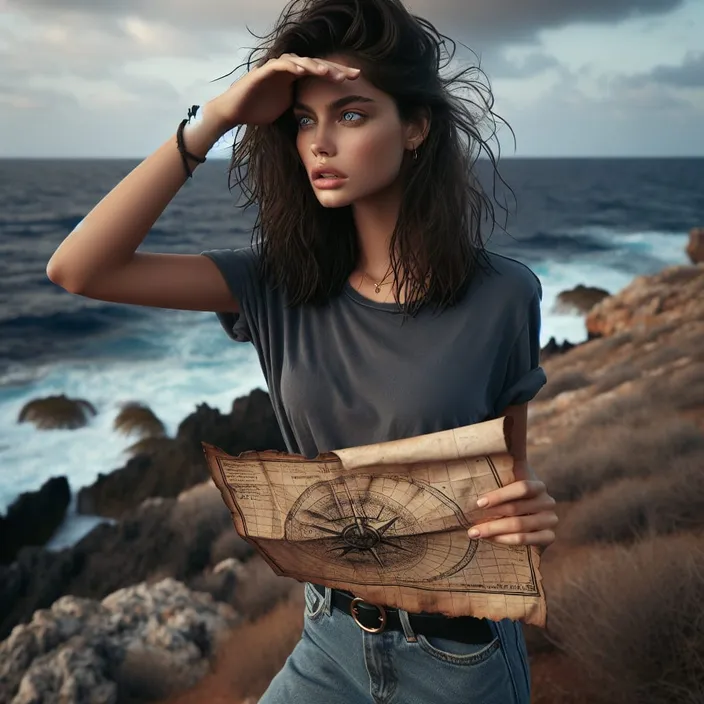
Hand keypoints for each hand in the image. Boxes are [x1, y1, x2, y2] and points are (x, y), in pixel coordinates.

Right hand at [206, 54, 360, 130]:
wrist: (235, 112)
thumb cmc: (260, 110)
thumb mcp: (290, 110)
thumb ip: (305, 108)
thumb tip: (326, 122)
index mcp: (297, 77)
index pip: (322, 73)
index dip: (339, 75)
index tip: (358, 81)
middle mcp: (290, 69)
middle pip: (317, 64)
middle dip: (335, 69)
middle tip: (353, 74)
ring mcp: (277, 67)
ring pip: (301, 61)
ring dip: (317, 66)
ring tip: (331, 72)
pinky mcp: (265, 70)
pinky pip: (282, 64)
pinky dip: (293, 65)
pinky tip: (305, 70)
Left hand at [468, 464, 557, 549]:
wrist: (525, 516)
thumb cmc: (507, 492)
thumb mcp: (505, 477)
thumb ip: (502, 460)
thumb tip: (497, 427)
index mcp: (538, 485)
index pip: (521, 488)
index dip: (499, 496)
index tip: (478, 503)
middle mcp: (548, 502)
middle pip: (517, 510)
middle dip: (490, 519)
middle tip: (469, 526)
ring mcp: (551, 520)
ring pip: (520, 527)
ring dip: (494, 531)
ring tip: (474, 534)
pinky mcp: (550, 537)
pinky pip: (528, 541)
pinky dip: (507, 541)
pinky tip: (492, 540)